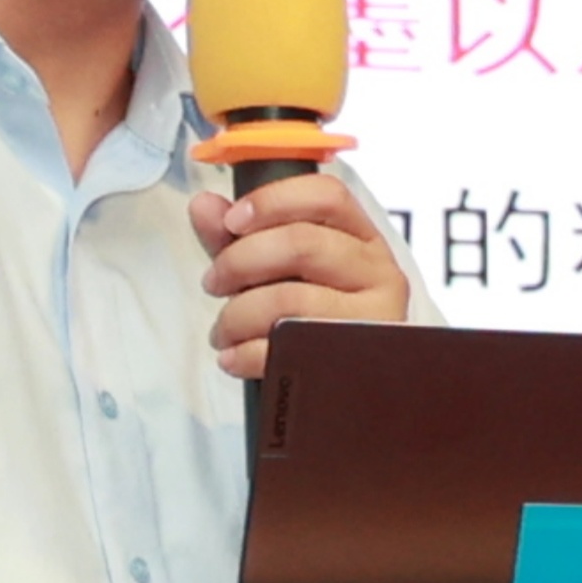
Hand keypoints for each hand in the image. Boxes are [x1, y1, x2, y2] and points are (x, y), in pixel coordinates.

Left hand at [194, 172, 413, 378]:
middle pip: (302, 243)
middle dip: (239, 261)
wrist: (341, 387)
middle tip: (213, 282)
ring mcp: (375, 316)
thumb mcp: (274, 272)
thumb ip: (237, 237)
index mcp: (361, 238)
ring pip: (291, 297)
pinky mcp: (357, 360)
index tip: (233, 220)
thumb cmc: (308, 320)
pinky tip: (234, 356)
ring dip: (237, 314)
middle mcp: (378, 271)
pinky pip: (289, 347)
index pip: (327, 195)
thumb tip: (204, 205)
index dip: (273, 200)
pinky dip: (246, 353)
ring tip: (223, 331)